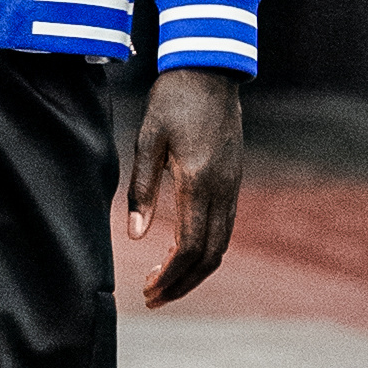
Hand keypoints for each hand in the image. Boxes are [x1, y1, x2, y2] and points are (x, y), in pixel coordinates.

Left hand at [127, 68, 244, 306]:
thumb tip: (134, 235)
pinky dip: (205, 250)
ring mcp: (233, 186)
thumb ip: (141, 189)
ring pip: (221, 244)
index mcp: (199, 181)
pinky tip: (181, 253)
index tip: (148, 290)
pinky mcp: (234, 180)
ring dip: (195, 271)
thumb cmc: (172, 100)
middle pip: (210, 255)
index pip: (190, 246)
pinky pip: (224, 227)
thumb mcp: (147, 140)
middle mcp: (223, 189)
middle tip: (154, 299)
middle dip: (183, 283)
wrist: (210, 69)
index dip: (171, 275)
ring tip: (165, 284)